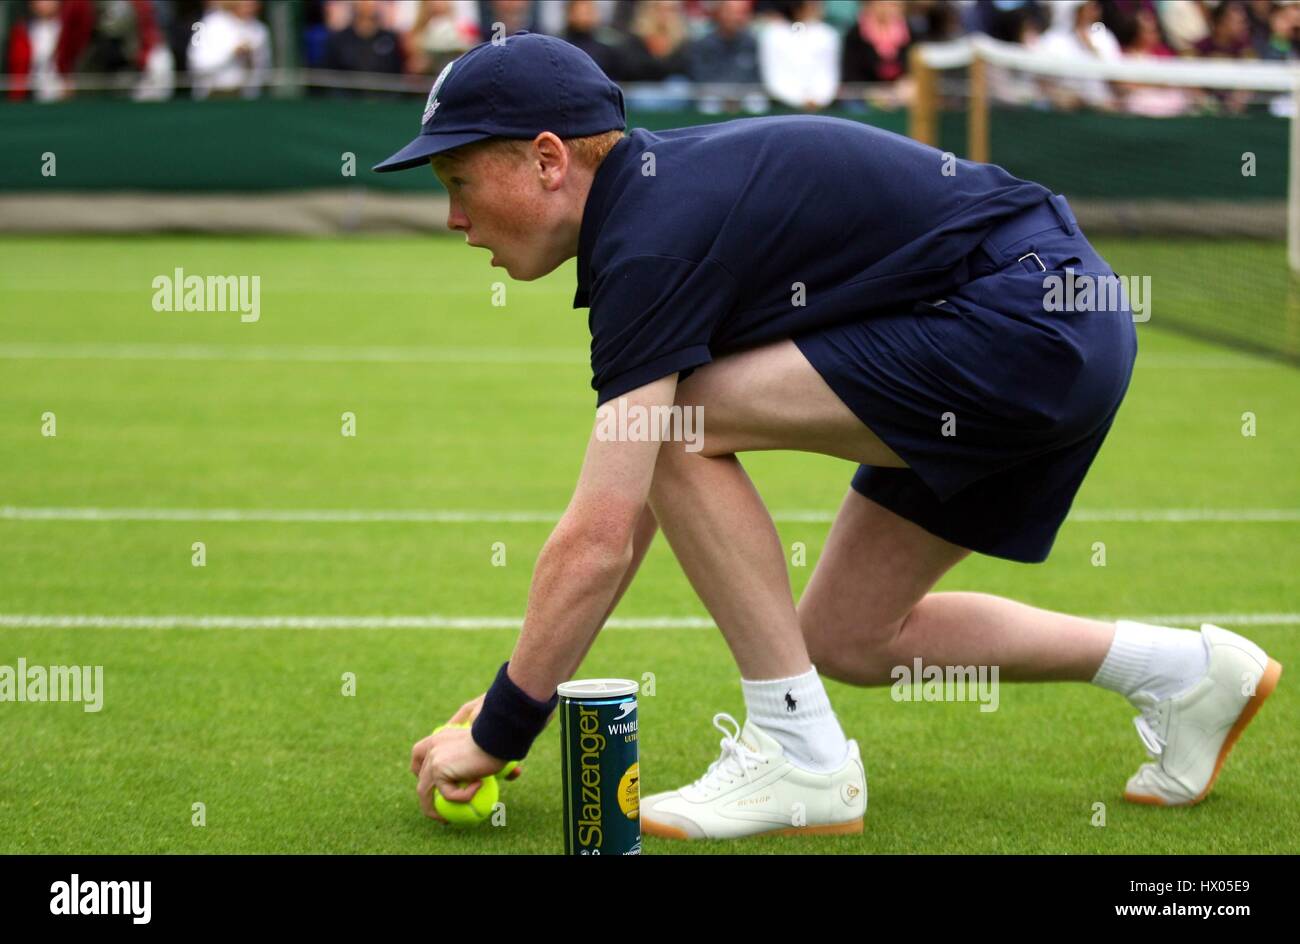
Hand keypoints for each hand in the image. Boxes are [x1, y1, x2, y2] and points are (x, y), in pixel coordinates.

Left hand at [410, 694, 518, 822]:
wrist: (497, 735)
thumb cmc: (500, 740)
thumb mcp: (492, 749)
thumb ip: (490, 761)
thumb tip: (514, 774)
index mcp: (439, 738)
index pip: (418, 755)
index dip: (421, 772)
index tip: (435, 786)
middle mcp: (432, 747)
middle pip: (420, 778)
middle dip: (426, 798)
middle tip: (441, 813)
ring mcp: (433, 759)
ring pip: (425, 792)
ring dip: (434, 811)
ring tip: (447, 821)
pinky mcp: (438, 770)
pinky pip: (449, 794)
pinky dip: (464, 797)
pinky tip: (480, 785)